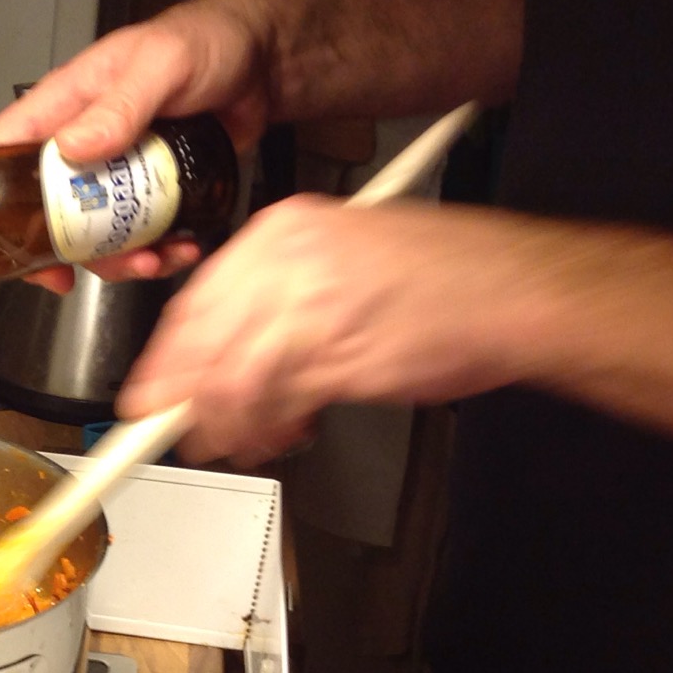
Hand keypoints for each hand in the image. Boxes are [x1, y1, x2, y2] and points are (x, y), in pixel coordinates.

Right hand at [0, 0, 276, 282]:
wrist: (266, 62)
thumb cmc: (207, 41)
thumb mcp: (161, 65)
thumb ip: (119, 105)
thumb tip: (73, 150)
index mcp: (65, 107)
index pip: (1, 149)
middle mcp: (81, 144)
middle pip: (42, 210)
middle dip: (58, 249)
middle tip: (76, 275)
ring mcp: (116, 173)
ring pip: (92, 233)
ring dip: (116, 259)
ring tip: (153, 261)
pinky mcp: (151, 193)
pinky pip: (138, 236)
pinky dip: (155, 253)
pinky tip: (180, 250)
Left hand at [116, 198, 543, 462]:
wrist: (520, 290)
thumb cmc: (447, 280)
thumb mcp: (342, 265)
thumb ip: (276, 305)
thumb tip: (220, 358)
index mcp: (282, 230)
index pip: (194, 302)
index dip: (167, 359)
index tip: (152, 390)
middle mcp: (284, 261)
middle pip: (197, 344)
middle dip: (178, 400)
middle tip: (174, 431)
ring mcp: (306, 306)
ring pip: (225, 381)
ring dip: (222, 425)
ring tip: (234, 443)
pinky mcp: (333, 354)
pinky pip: (269, 405)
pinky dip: (260, 432)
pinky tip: (272, 438)